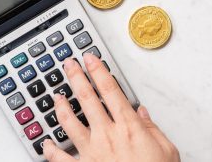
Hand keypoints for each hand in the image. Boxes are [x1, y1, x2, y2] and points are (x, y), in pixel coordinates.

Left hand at [43, 53, 179, 161]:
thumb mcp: (166, 149)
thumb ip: (151, 128)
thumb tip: (141, 113)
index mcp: (129, 127)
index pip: (110, 90)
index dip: (99, 71)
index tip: (91, 59)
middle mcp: (107, 136)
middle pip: (87, 99)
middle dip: (76, 78)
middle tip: (69, 65)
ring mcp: (92, 153)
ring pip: (70, 123)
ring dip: (61, 107)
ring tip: (56, 96)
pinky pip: (61, 159)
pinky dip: (50, 150)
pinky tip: (45, 143)